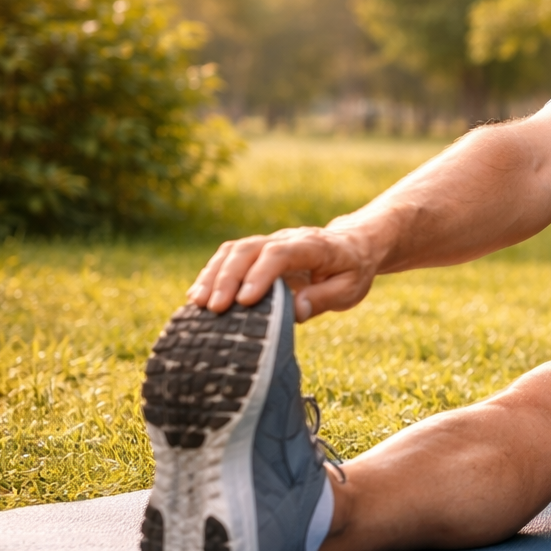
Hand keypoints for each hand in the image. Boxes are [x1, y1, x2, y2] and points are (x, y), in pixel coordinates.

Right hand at [188, 224, 379, 321]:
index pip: (281, 254)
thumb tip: (296, 311)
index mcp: (313, 246)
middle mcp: (286, 239)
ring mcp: (270, 242)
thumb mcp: (350, 288)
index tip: (244, 301)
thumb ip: (324, 298)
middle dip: (228, 278)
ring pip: (234, 250)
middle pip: (249, 249)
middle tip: (215, 308)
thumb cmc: (352, 270)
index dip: (260, 274)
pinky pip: (229, 256)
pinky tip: (198, 296)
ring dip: (213, 275)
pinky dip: (211, 274)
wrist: (352, 244)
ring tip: (198, 304)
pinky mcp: (258, 251)